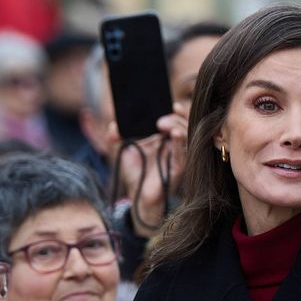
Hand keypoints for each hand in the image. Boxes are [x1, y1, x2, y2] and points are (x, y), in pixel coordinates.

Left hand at [119, 102, 188, 236]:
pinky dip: (179, 142)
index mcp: (166, 138)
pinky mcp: (178, 169)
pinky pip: (183, 154)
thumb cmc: (137, 174)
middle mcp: (175, 146)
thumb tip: (113, 125)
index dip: (177, 111)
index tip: (170, 103)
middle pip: (184, 125)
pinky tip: (173, 134)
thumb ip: (118, 137)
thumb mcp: (125, 151)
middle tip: (161, 117)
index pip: (178, 120)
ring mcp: (178, 157)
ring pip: (187, 136)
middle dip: (175, 118)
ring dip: (177, 126)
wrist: (137, 197)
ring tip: (162, 124)